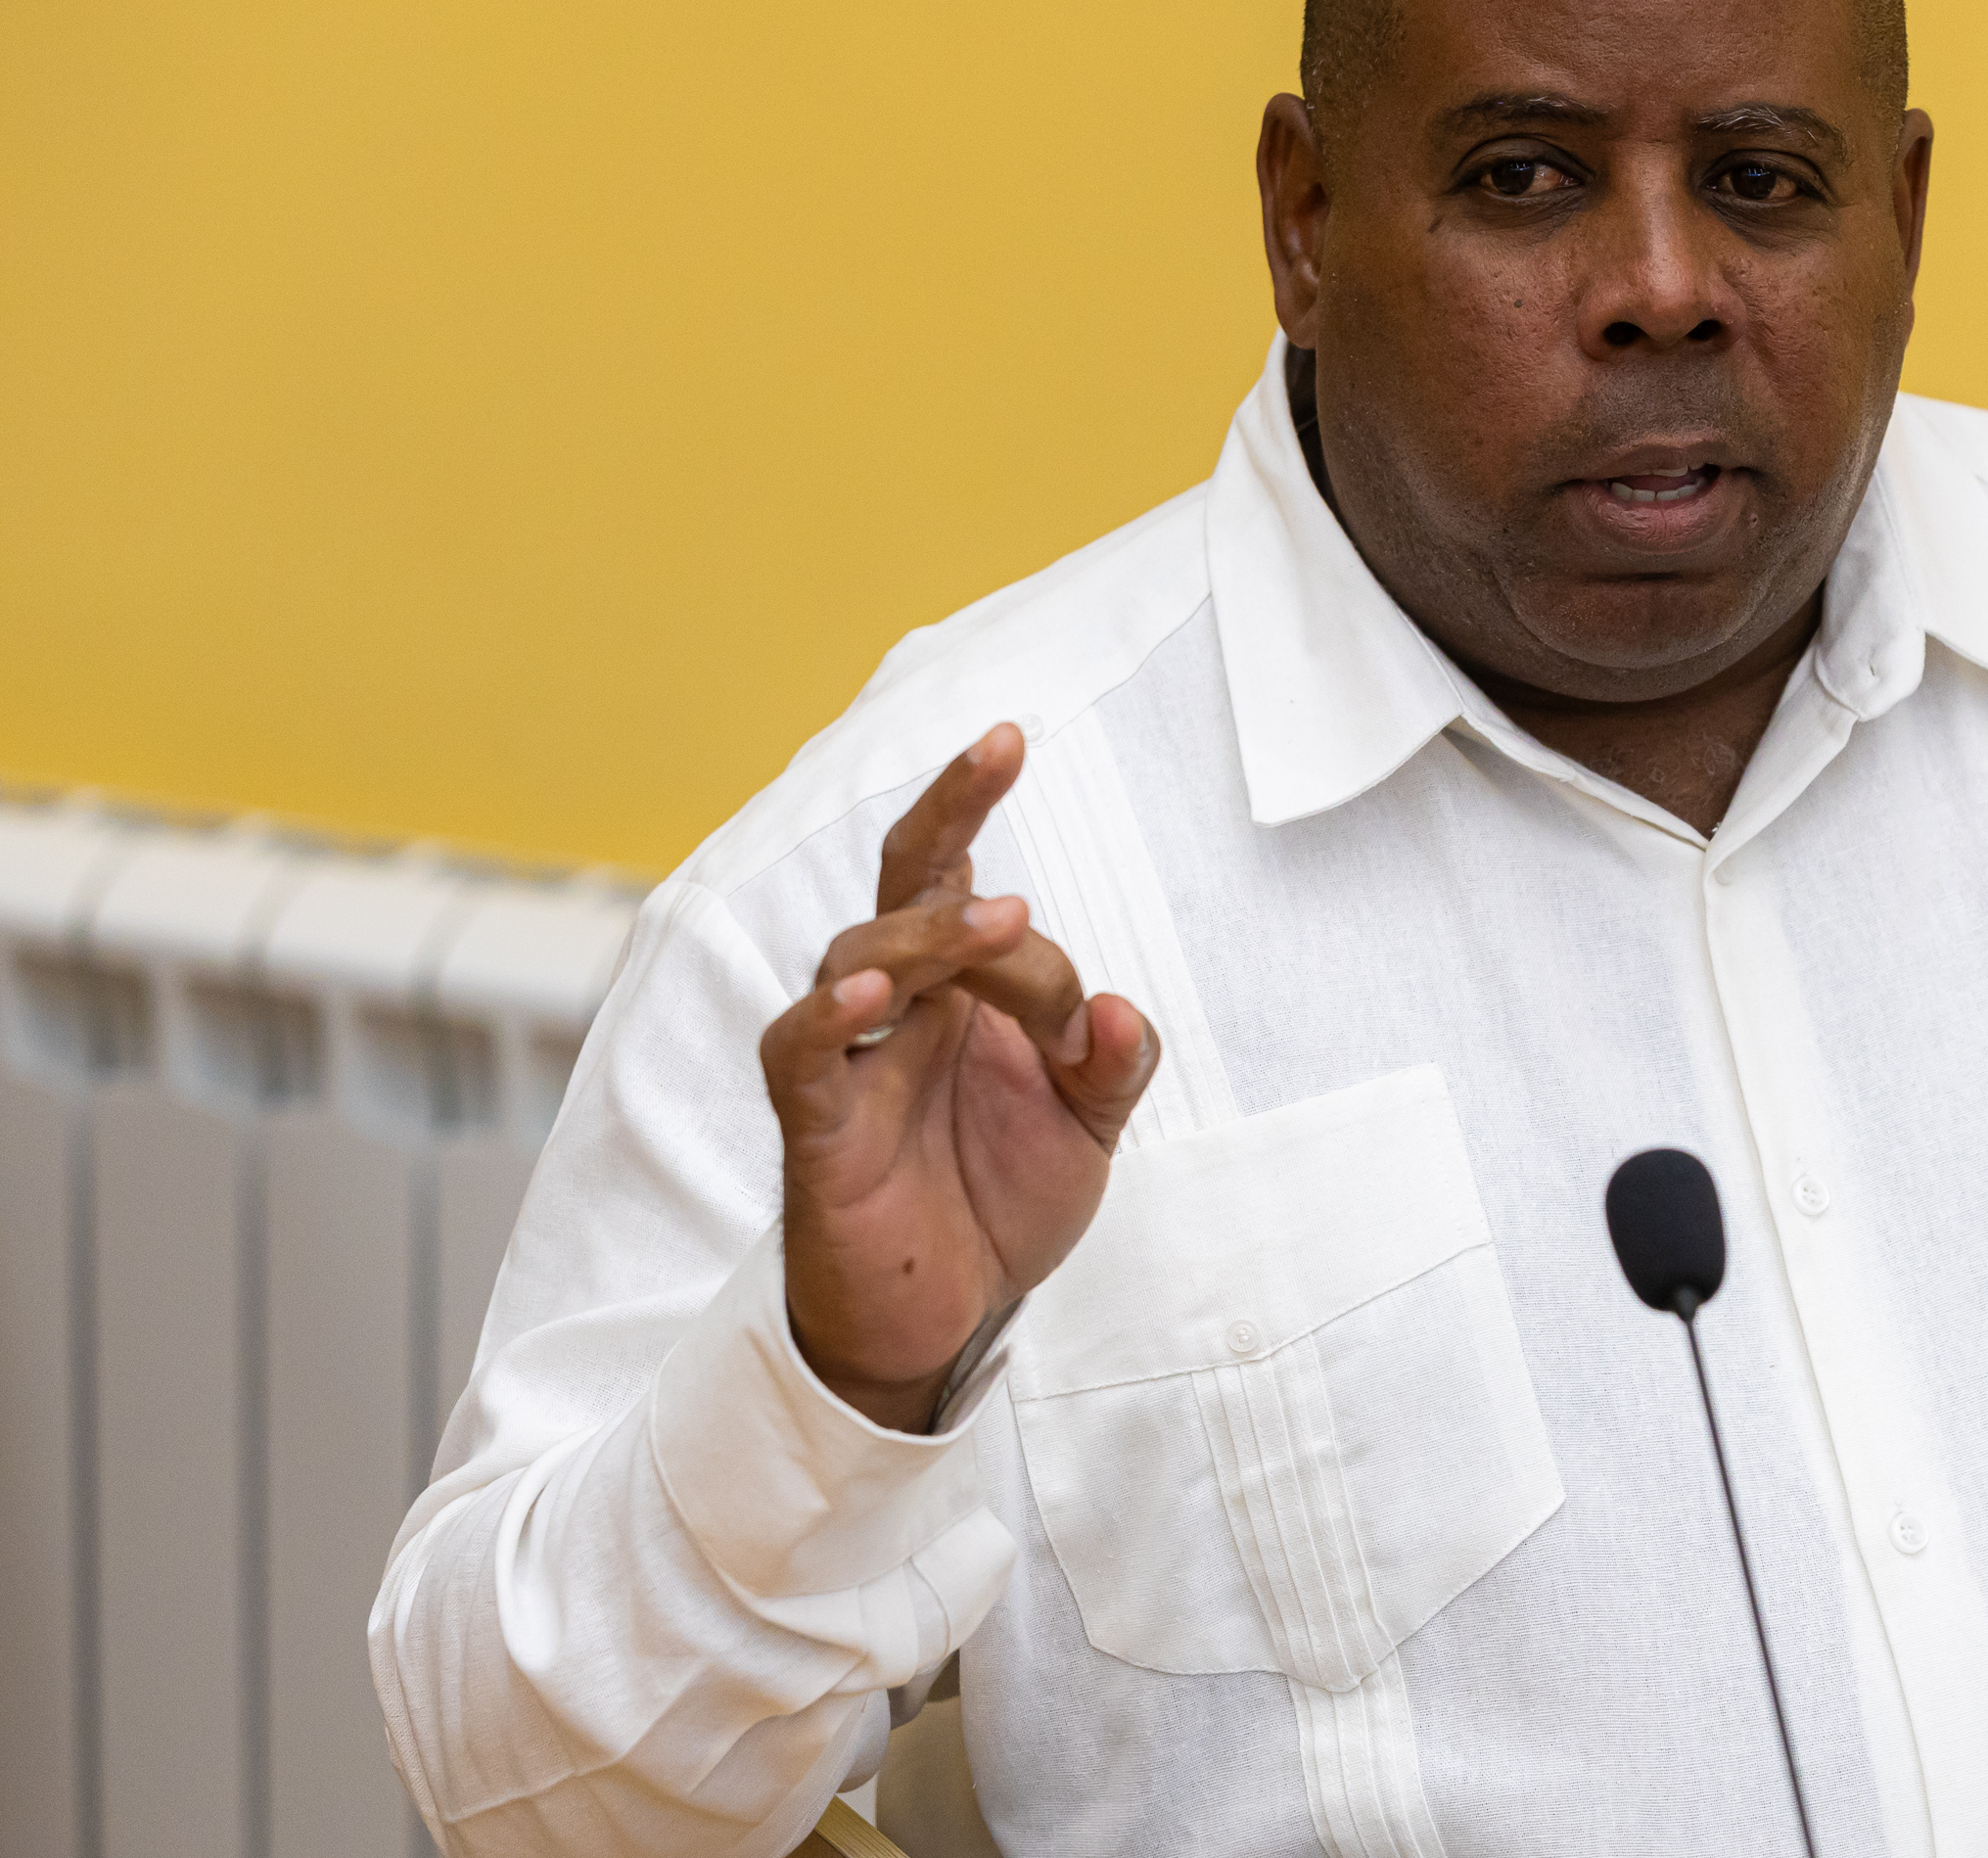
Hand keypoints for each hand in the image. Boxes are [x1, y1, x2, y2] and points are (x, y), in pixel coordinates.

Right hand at [760, 723, 1160, 1430]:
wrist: (942, 1320)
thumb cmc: (997, 1200)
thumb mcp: (1089, 1128)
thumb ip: (1113, 1063)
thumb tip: (1116, 1010)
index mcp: (960, 991)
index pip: (970, 891)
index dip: (1016, 879)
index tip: (1012, 739)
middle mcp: (899, 1006)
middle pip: (901, 885)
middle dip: (946, 810)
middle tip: (1002, 751)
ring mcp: (852, 1061)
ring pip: (857, 953)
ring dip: (931, 932)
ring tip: (1000, 920)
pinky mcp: (819, 1129)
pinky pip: (800, 1053)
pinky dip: (828, 1013)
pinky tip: (870, 991)